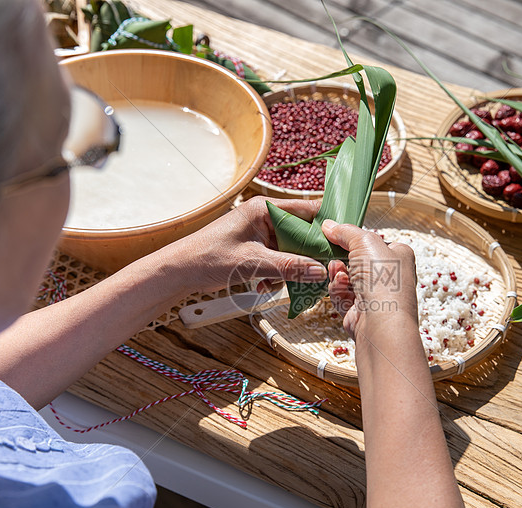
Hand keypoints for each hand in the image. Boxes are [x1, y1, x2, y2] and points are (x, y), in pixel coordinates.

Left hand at [167, 196, 326, 293]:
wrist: (180, 270)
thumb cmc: (208, 256)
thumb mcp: (253, 263)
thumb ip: (289, 266)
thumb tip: (319, 271)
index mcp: (265, 208)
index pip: (308, 210)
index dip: (327, 226)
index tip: (342, 244)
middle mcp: (266, 217)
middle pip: (302, 233)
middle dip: (308, 256)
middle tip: (318, 274)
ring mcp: (261, 233)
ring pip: (292, 250)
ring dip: (291, 269)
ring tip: (280, 284)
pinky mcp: (256, 248)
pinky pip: (279, 259)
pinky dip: (278, 273)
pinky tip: (266, 286)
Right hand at [321, 219, 418, 338]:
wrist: (381, 323)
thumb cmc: (384, 279)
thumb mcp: (365, 242)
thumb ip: (346, 231)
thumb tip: (329, 225)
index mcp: (399, 256)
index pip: (374, 242)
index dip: (355, 239)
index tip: (336, 235)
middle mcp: (389, 276)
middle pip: (356, 260)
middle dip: (341, 258)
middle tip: (334, 257)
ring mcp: (374, 295)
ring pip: (345, 277)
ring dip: (338, 274)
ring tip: (339, 275)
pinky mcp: (359, 310)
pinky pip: (341, 294)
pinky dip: (338, 291)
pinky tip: (341, 289)